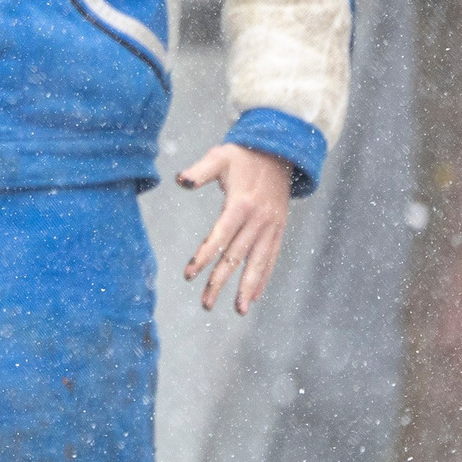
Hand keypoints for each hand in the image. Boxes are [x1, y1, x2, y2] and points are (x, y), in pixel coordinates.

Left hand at [176, 143, 294, 314]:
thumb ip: (200, 170)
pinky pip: (271, 257)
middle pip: (236, 256)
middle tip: (206, 304)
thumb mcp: (221, 156)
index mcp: (241, 204)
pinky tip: (255, 296)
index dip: (204, 257)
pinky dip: (264, 277)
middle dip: (220, 282)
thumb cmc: (244, 155)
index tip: (189, 275)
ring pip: (258, 262)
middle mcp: (258, 220)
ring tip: (239, 310)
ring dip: (248, 288)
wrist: (280, 151)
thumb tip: (181, 180)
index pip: (220, 237)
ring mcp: (271, 227)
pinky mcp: (279, 230)